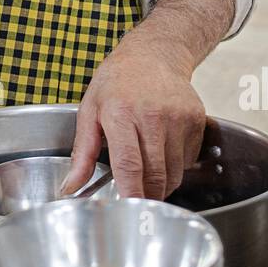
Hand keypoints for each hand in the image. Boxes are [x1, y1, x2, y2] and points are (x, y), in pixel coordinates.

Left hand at [63, 34, 205, 200]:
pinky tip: (162, 151)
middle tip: (136, 200)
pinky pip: (188, 160)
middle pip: (155, 175)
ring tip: (147, 172)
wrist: (154, 54)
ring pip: (174, 173)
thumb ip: (81, 152)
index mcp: (121, 113)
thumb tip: (70, 187)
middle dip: (146, 196)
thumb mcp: (90, 110)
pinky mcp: (197, 121)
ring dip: (161, 184)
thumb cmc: (118, 81)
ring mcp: (178, 118)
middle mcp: (153, 115)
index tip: (127, 212)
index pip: (129, 165)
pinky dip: (176, 166)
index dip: (130, 193)